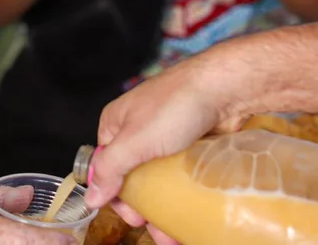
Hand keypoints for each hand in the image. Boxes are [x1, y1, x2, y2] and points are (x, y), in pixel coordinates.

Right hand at [84, 56, 247, 224]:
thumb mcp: (134, 140)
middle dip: (145, 207)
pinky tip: (193, 211)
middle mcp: (139, 132)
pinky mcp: (193, 144)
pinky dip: (186, 194)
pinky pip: (184, 174)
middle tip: (157, 228)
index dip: (118, 196)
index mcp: (116, 127)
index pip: (107, 169)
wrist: (226, 88)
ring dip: (167, 207)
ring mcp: (168, 139)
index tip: (134, 217)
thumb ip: (109, 170)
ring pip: (162, 180)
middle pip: (135, 178)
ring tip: (178, 232)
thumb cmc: (176, 105)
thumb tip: (90, 198)